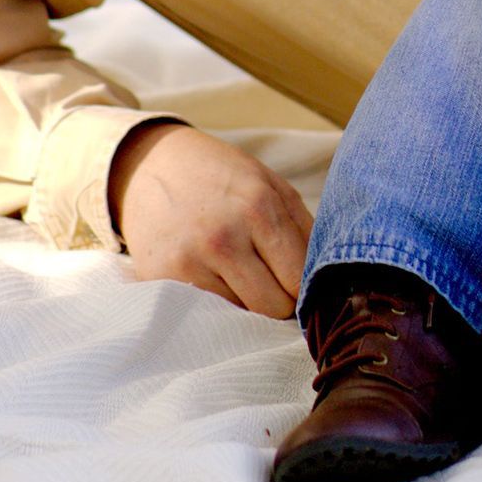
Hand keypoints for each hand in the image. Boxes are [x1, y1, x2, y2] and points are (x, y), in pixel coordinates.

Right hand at [108, 122, 312, 316]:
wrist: (150, 165)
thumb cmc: (221, 176)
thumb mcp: (270, 184)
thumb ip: (304, 229)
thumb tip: (330, 279)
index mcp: (259, 206)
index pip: (300, 280)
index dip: (303, 286)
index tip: (296, 281)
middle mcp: (224, 237)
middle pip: (274, 307)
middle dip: (277, 299)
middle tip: (265, 279)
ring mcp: (190, 261)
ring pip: (241, 316)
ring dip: (243, 301)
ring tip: (231, 271)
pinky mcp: (162, 279)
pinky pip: (206, 315)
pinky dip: (213, 303)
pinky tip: (208, 277)